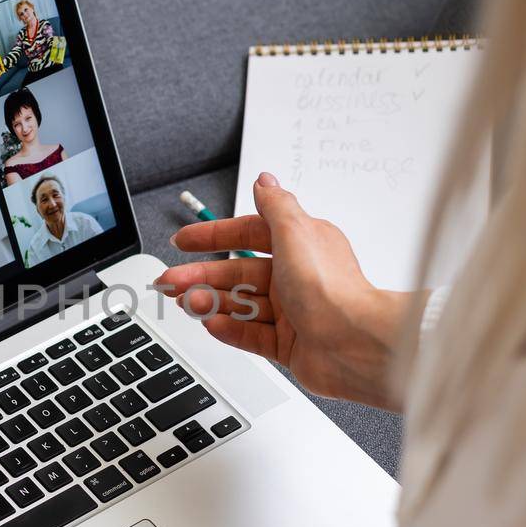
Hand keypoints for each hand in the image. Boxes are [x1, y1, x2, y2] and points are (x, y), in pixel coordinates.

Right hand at [153, 172, 413, 409]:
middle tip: (170, 281)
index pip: (248, 235)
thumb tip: (265, 180)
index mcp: (300, 246)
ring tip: (188, 303)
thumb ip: (275, 206)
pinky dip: (229, 329)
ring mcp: (291, 312)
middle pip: (237, 273)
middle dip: (201, 276)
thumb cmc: (333, 290)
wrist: (355, 346)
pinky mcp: (289, 344)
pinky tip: (212, 324)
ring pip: (240, 304)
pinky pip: (250, 334)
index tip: (184, 241)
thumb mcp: (297, 233)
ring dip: (211, 302)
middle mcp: (296, 277)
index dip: (214, 236)